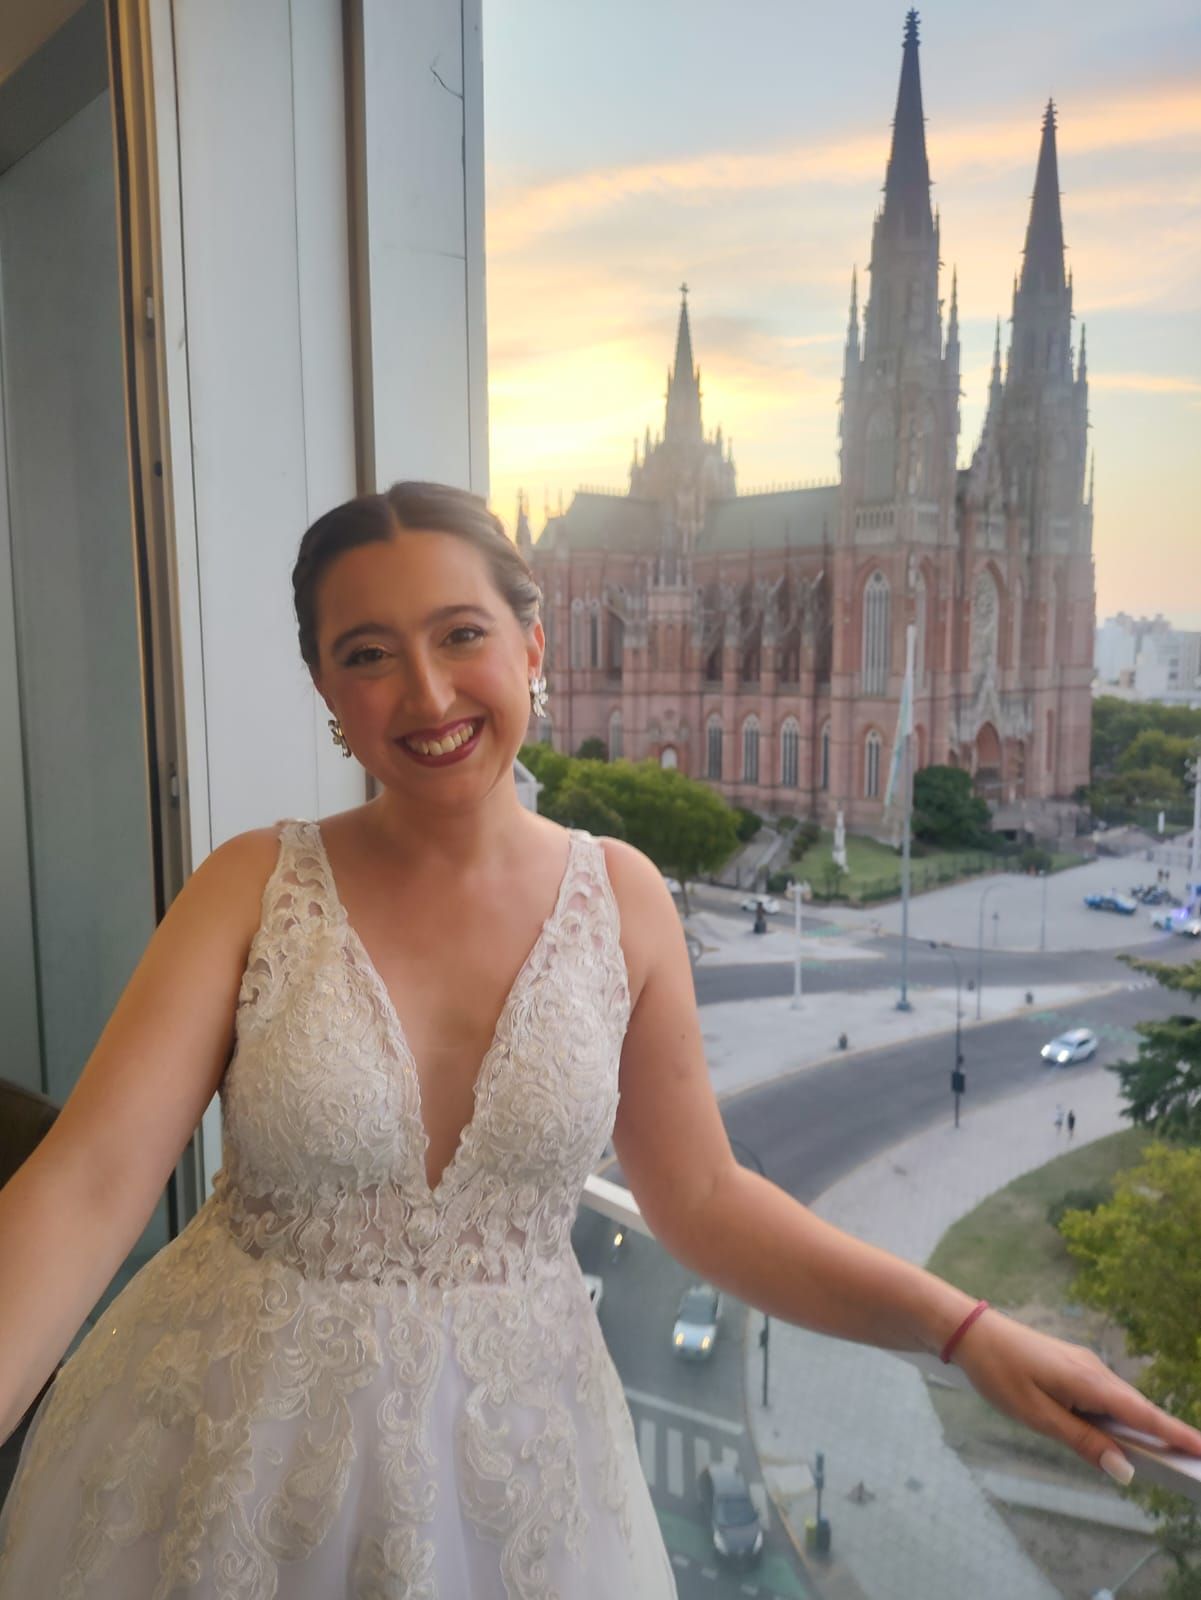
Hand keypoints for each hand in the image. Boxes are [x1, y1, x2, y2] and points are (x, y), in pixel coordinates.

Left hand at [951, 1308, 1200, 1482]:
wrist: (971, 1331)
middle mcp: (1094, 1370)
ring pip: (1121, 1402)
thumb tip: (1125, 1469)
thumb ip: (1082, 1441)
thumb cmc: (1000, 1373)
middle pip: (1139, 1409)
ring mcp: (1084, 1365)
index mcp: (1089, 1382)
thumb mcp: (1037, 1416)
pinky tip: (1120, 1434)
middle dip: (1167, 1436)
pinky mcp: (1072, 1365)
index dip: (1178, 1436)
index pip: (1145, 1415)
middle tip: (1192, 1466)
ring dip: (1142, 1428)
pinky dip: (1119, 1415)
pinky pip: (1105, 1395)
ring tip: (1166, 1458)